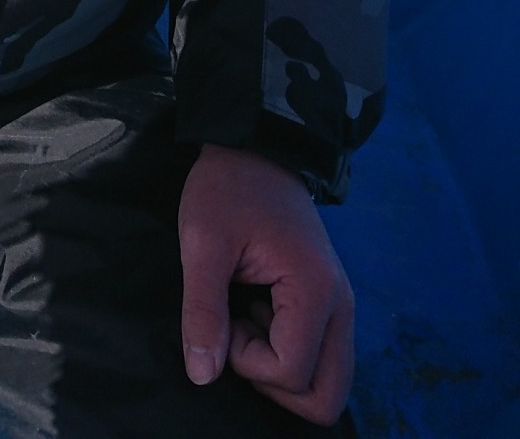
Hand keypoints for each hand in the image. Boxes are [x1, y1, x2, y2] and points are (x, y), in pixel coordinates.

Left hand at [178, 144, 353, 426]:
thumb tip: (202, 377)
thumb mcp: (202, 243)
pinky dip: (288, 354)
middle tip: (237, 336)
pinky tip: (257, 313)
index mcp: (316, 292)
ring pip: (326, 383)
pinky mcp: (330, 303)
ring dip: (281, 371)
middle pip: (325, 398)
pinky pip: (320, 358)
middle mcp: (342, 307)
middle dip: (273, 385)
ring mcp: (341, 307)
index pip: (291, 373)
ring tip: (246, 320)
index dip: (246, 360)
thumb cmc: (226, 189)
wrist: (254, 148)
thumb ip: (203, 311)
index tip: (223, 315)